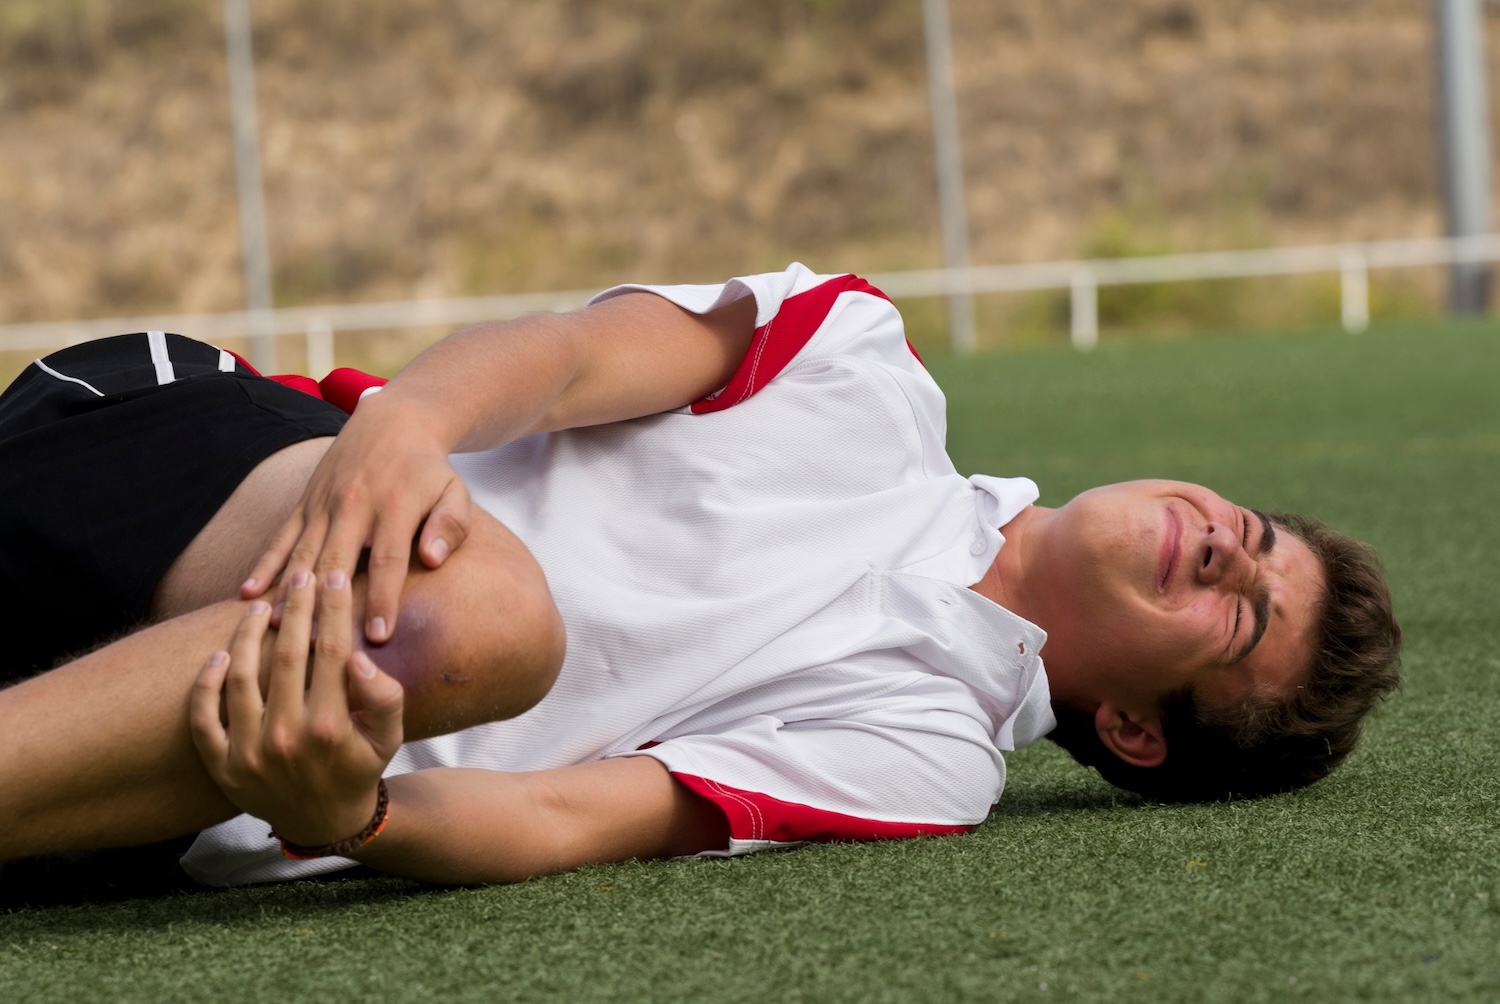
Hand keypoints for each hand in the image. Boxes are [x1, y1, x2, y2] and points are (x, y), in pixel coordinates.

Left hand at [191, 569, 404, 846]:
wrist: (324, 823)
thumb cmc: (359, 768)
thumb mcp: (390, 737)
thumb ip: (384, 696)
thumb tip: (356, 656)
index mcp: (330, 727)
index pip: (330, 651)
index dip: (332, 609)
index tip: (332, 578)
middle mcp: (286, 738)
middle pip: (285, 656)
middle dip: (294, 608)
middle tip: (298, 576)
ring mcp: (249, 753)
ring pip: (240, 679)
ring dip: (247, 637)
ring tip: (259, 608)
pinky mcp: (222, 765)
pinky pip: (204, 718)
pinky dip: (206, 685)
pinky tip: (219, 656)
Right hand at [240, 396, 471, 642]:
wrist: (393, 421)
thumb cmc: (429, 470)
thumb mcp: (454, 492)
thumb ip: (450, 525)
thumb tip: (433, 560)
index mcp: (395, 507)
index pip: (388, 560)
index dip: (382, 599)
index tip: (378, 637)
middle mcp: (355, 506)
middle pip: (336, 562)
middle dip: (327, 605)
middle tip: (318, 647)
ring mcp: (324, 505)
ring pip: (303, 554)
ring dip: (290, 592)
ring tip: (277, 630)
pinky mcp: (305, 504)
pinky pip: (282, 538)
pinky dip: (264, 566)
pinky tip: (247, 594)